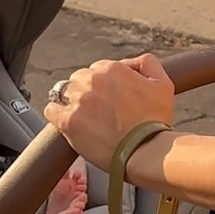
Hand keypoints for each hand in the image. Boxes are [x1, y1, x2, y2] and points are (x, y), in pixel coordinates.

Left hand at [42, 54, 174, 170]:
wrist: (144, 151)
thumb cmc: (155, 120)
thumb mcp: (163, 84)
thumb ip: (147, 63)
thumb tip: (131, 62)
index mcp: (112, 69)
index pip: (99, 68)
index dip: (107, 83)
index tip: (111, 97)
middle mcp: (92, 81)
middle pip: (80, 78)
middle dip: (88, 90)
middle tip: (100, 108)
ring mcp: (78, 101)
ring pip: (65, 92)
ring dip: (73, 100)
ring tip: (86, 116)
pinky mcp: (67, 122)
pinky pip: (51, 109)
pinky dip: (57, 113)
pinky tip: (68, 120)